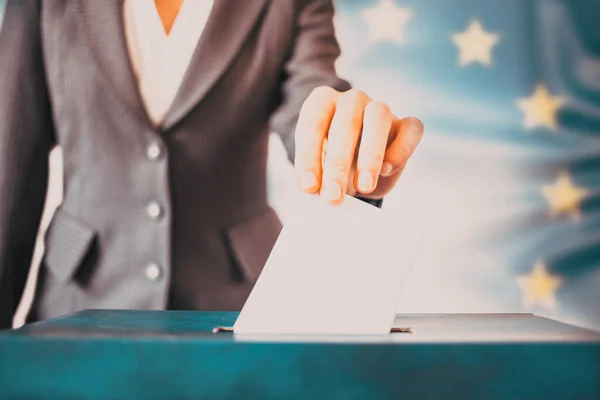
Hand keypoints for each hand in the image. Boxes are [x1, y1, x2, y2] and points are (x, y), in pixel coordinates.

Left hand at [294, 87, 423, 203]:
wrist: (355, 167)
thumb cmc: (331, 164)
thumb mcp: (318, 170)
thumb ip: (316, 176)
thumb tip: (316, 189)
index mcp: (322, 102)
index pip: (312, 124)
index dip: (309, 156)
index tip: (308, 186)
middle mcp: (351, 100)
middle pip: (346, 124)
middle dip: (338, 164)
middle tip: (333, 196)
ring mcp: (379, 108)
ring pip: (379, 118)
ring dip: (371, 155)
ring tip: (363, 187)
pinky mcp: (405, 124)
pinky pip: (411, 129)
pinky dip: (401, 150)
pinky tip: (387, 170)